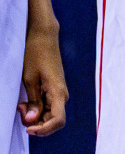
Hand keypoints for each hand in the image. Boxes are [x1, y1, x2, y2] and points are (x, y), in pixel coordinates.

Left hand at [17, 17, 65, 136]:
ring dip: (34, 116)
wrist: (43, 36)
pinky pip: (47, 106)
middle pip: (53, 120)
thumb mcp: (29, 79)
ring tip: (20, 105)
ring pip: (49, 114)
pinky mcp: (54, 89)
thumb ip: (33, 102)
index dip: (43, 130)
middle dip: (36, 123)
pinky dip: (36, 109)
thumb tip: (33, 121)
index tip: (28, 128)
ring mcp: (58, 91)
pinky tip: (25, 102)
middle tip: (20, 111)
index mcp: (58, 92)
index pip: (57, 120)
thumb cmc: (35, 55)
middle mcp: (62, 94)